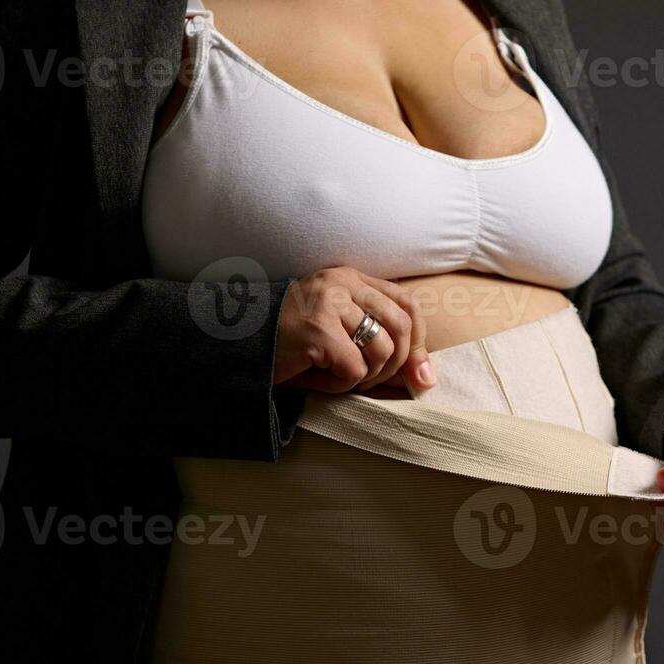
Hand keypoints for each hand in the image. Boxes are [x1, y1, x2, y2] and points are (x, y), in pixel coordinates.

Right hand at [272, 266, 435, 395]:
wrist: (239, 344)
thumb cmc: (294, 344)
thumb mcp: (341, 334)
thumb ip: (380, 344)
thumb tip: (425, 377)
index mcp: (350, 278)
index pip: (407, 302)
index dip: (418, 340)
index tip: (416, 370)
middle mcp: (342, 283)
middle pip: (401, 325)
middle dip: (396, 364)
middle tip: (373, 381)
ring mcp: (329, 304)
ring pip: (381, 349)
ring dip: (365, 377)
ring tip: (338, 377)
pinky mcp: (317, 330)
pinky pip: (353, 369)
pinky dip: (339, 385)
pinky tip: (317, 378)